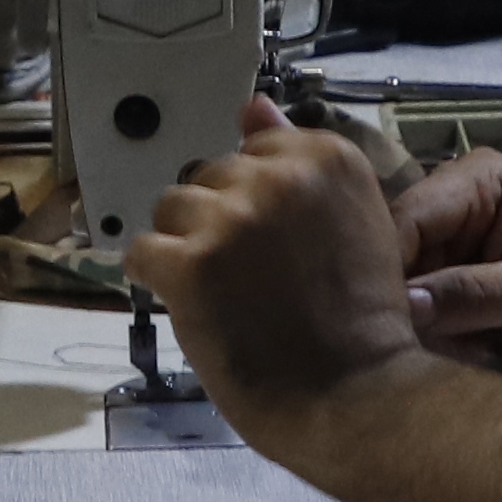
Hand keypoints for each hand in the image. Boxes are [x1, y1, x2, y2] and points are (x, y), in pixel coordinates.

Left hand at [127, 100, 424, 446]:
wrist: (356, 395)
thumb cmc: (360, 322)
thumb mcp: (353, 222)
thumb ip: (299, 163)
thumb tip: (253, 106)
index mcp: (326, 157)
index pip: (252, 151)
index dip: (256, 200)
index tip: (275, 242)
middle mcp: (277, 176)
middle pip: (208, 177)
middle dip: (218, 223)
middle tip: (252, 279)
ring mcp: (231, 218)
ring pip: (170, 210)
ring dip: (185, 249)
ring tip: (224, 296)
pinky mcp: (189, 263)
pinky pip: (141, 252)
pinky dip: (157, 282)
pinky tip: (194, 308)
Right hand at [393, 155, 501, 379]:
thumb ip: (475, 293)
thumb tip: (406, 304)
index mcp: (475, 181)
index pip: (404, 218)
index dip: (387, 268)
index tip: (379, 320)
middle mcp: (448, 205)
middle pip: (389, 250)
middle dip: (390, 297)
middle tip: (390, 346)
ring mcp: (443, 246)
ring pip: (393, 283)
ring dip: (402, 322)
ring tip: (407, 356)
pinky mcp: (443, 283)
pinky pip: (410, 307)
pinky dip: (416, 335)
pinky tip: (421, 357)